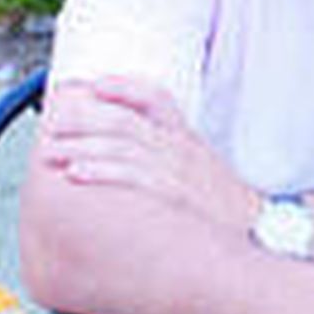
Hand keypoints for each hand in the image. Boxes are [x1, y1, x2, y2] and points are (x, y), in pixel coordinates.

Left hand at [37, 77, 258, 234]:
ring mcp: (178, 170)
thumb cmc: (227, 206)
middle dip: (84, 121)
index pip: (157, 98)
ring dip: (81, 148)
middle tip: (53, 125)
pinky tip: (77, 174)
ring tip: (53, 152)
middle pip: (125, 122)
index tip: (96, 84)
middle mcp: (181, 148)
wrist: (260, 229)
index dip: (124, 87)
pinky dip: (101, 172)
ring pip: (121, 148)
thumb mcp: (205, 168)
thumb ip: (175, 155)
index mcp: (187, 138)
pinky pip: (131, 177)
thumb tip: (136, 154)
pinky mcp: (175, 194)